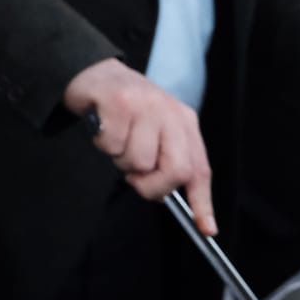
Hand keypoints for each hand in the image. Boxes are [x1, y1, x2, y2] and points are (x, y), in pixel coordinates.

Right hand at [63, 58, 216, 235]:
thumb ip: (165, 158)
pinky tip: (103, 127)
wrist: (93, 71)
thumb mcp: (154, 129)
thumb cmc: (124, 108)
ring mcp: (144, 105)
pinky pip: (112, 145)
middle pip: (176, 170)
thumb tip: (165, 197)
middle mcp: (169, 112)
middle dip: (152, 186)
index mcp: (183, 121)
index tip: (207, 227)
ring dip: (120, 160)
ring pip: (138, 161)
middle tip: (134, 178)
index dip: (203, 201)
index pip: (200, 168)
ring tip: (116, 138)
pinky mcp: (118, 101)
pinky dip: (102, 144)